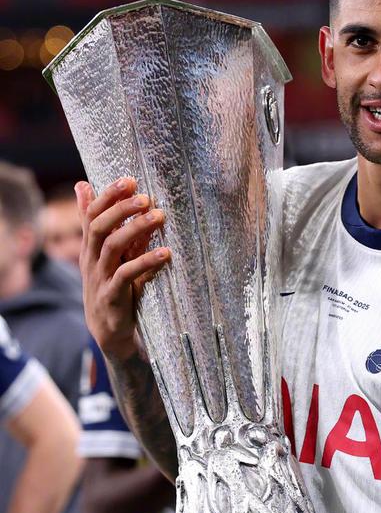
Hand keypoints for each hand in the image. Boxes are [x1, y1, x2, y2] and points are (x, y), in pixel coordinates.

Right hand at [75, 178, 169, 360]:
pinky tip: (165, 253)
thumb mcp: (108, 255)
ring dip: (136, 229)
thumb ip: (105, 225)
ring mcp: (100, 278)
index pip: (92, 214)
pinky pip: (127, 275)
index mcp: (90, 247)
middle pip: (99, 226)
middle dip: (121, 208)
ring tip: (159, 217)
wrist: (110, 332)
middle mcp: (91, 259)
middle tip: (145, 196)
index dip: (108, 195)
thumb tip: (84, 186)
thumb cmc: (113, 287)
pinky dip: (147, 262)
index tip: (130, 180)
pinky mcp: (112, 296)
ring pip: (113, 247)